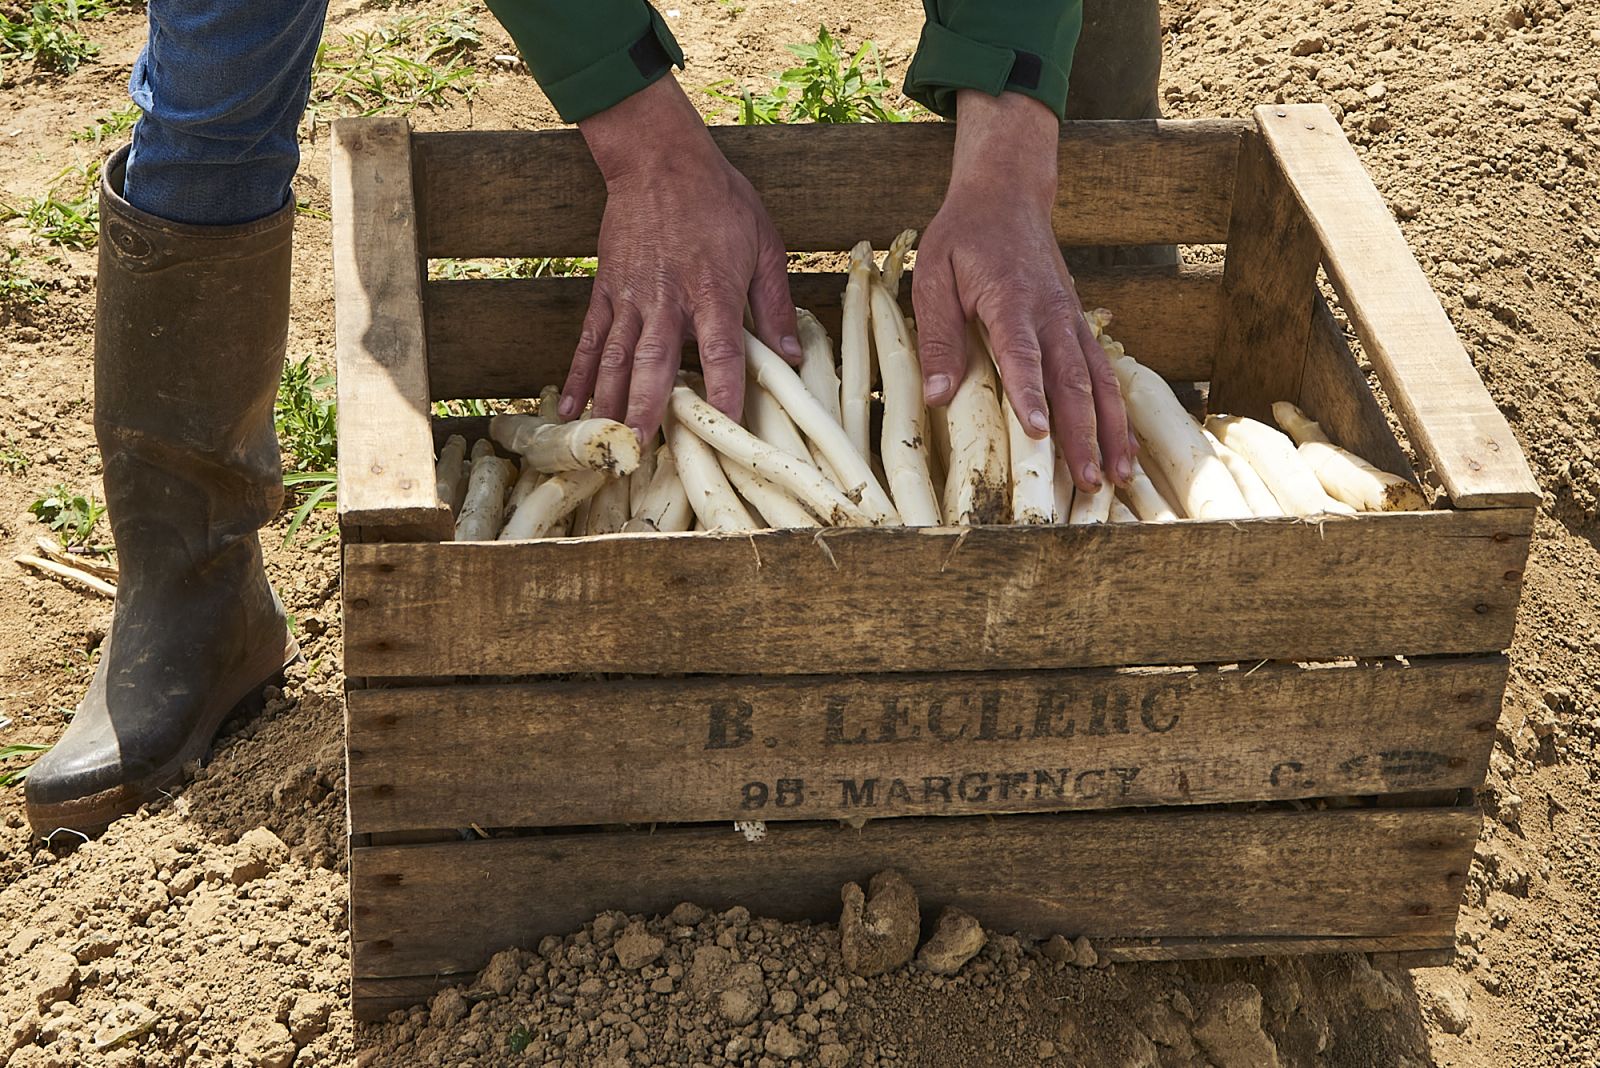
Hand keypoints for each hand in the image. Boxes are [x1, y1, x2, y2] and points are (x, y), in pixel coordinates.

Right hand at [563, 76, 799, 441]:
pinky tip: (570, 411)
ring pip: (616, 360)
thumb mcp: (765, 245)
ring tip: (608, 445)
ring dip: (610, 405)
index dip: (723, 393)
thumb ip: (776, 305)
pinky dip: (579, 377)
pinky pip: (589, 340)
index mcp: (713, 291)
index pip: (721, 353)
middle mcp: (668, 300)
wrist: (659, 158)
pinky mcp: (606, 290)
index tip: (724, 430)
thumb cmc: (720, 199)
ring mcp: (631, 297)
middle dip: (646, 412)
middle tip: (640, 454)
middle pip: (655, 365)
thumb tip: (793, 358)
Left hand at [913, 90, 1134, 491]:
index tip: (1039, 433)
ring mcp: (1071, 322)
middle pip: (1073, 381)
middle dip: (1083, 435)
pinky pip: (1105, 375)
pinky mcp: (1078, 328)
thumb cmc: (963, 238)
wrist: (1007, 195)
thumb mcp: (933, 277)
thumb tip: (936, 396)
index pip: (1023, 355)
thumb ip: (938, 337)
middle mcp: (1052, 315)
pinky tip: (1124, 449)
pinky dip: (1117, 413)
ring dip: (1111, 432)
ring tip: (1119, 479)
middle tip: (1089, 482)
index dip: (1031, 395)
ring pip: (1099, 382)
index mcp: (1012, 302)